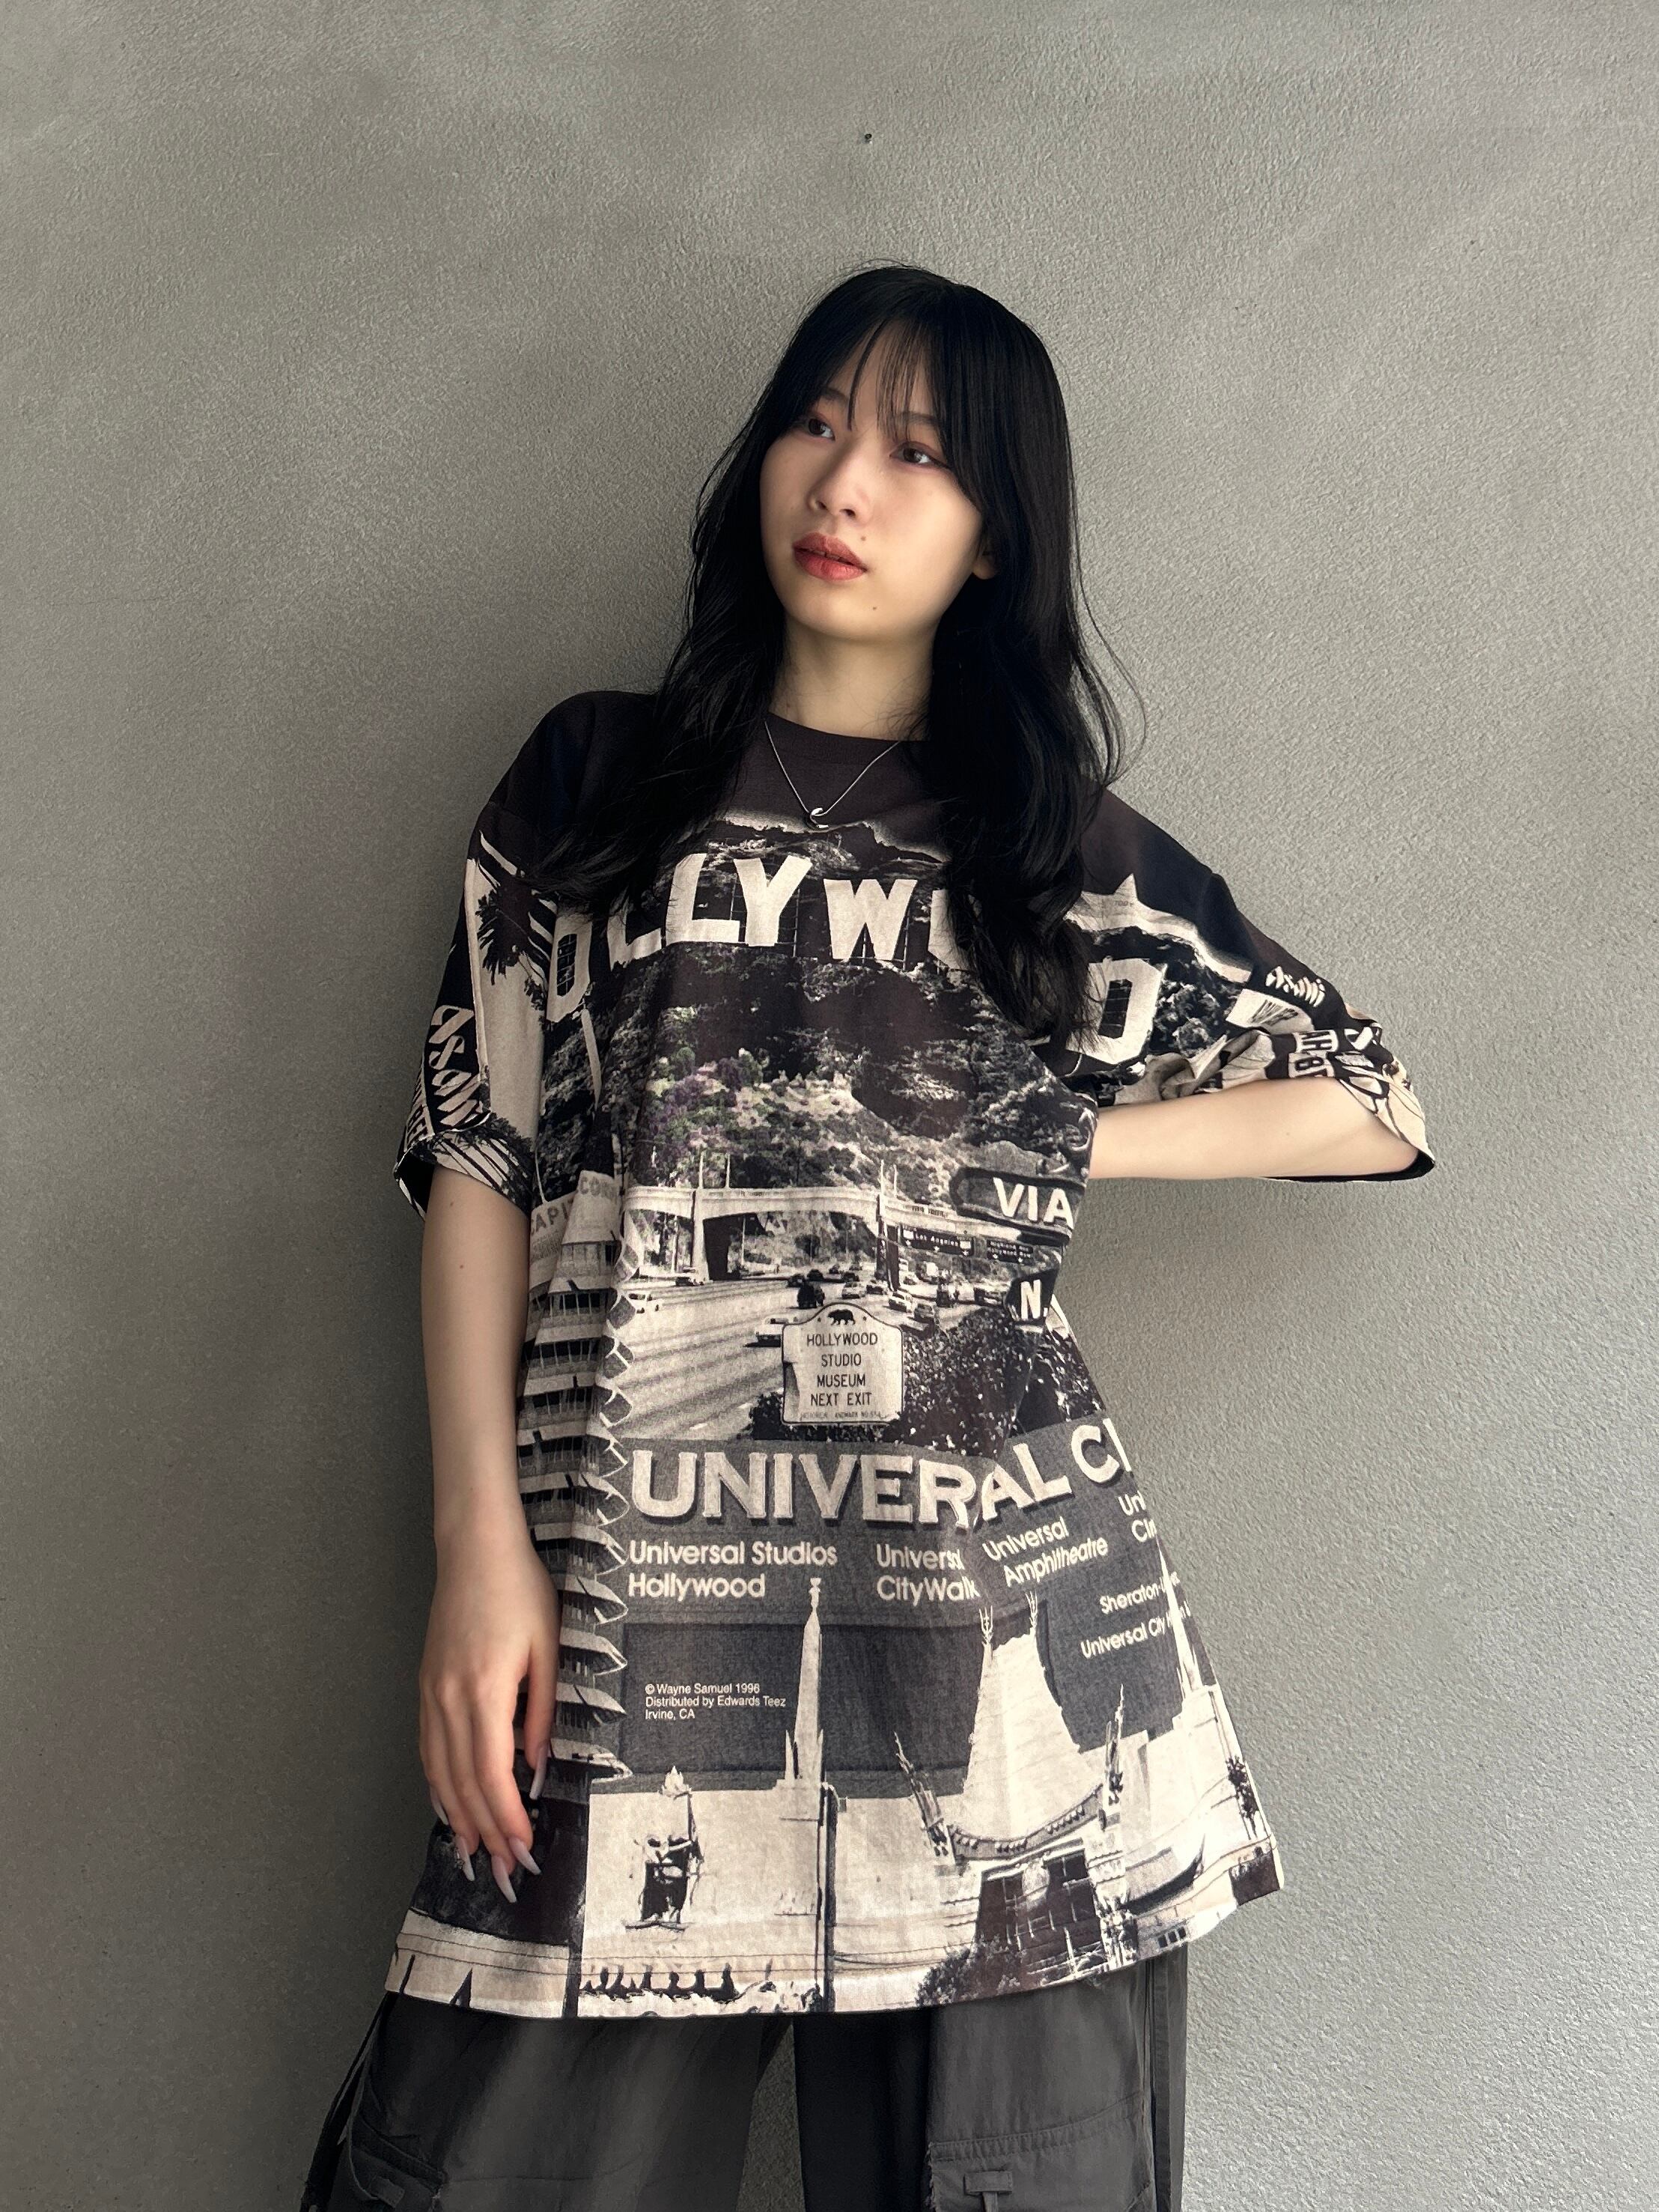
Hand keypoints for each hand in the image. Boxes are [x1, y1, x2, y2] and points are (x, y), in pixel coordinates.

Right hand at [418, 1510, 560, 1903]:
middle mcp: (449, 1699)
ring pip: (439, 1773)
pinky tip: (449, 1808)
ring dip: (458, 1819)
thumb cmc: (520, 1591)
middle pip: (462, 1783)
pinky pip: (428, 1750)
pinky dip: (438, 1786)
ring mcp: (431, 1694)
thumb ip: (542, 1711)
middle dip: (485, 1832)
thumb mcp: (549, 1647)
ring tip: (475, 1856)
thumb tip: (536, 1768)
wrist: (475, 1550)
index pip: (492, 1773)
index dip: (505, 1818)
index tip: (522, 1849)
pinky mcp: (426, 1687)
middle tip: (504, 1871)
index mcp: (484, 1690)